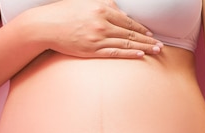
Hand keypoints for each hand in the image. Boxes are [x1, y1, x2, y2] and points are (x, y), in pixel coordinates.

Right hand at [27, 0, 162, 58]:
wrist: (44, 26)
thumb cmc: (63, 13)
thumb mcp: (85, 2)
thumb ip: (105, 5)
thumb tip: (120, 13)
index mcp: (101, 9)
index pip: (128, 21)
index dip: (142, 28)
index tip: (151, 33)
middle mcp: (102, 23)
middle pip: (131, 33)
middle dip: (148, 39)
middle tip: (160, 45)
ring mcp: (97, 38)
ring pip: (126, 43)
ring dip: (144, 47)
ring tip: (156, 51)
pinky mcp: (92, 50)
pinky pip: (115, 52)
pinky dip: (129, 54)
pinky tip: (141, 55)